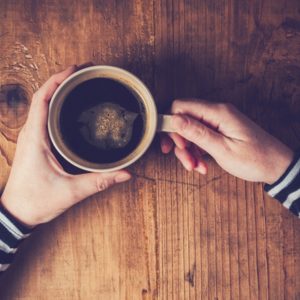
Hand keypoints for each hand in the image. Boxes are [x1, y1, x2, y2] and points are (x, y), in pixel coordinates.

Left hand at [1, 66, 130, 226]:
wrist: (16, 213)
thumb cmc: (35, 201)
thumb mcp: (71, 191)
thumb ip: (99, 181)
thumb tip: (125, 173)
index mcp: (35, 138)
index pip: (42, 99)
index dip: (57, 80)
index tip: (75, 69)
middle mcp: (30, 133)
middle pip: (42, 96)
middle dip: (61, 80)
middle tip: (82, 73)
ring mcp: (30, 138)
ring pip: (40, 105)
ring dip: (56, 91)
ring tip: (76, 83)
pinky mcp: (33, 144)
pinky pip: (41, 116)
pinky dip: (53, 104)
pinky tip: (67, 107)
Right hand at [161, 99, 292, 183]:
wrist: (276, 166)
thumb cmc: (255, 159)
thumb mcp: (223, 149)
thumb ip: (197, 133)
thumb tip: (174, 119)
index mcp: (218, 112)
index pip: (181, 106)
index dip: (171, 124)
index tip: (174, 144)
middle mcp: (216, 113)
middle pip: (183, 120)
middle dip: (180, 142)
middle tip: (186, 161)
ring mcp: (218, 121)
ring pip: (189, 131)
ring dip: (188, 150)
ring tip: (196, 166)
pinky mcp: (219, 130)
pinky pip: (199, 137)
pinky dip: (197, 151)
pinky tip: (202, 164)